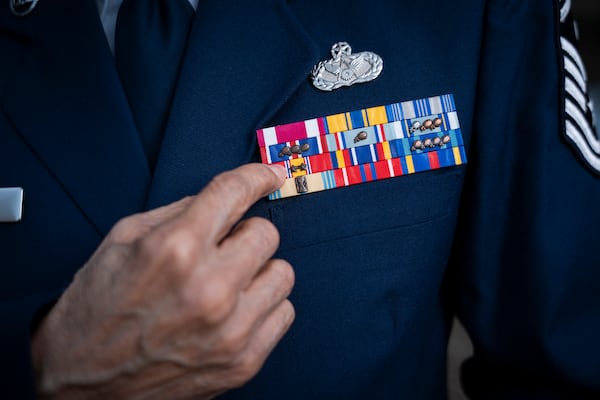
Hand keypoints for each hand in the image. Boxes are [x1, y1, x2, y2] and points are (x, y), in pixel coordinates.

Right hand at [31, 163, 292, 399]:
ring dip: (258, 272)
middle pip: (267, 233)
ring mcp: (230, 330)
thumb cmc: (96, 310)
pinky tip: (235, 311)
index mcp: (175, 249)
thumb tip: (224, 199)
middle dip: (244, 233)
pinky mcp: (243, 362)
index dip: (257, 176)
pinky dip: (263, 307)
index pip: (234, 193)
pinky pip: (284, 313)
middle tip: (222, 248)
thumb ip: (178, 213)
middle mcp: (209, 289)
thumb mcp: (122, 242)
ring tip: (228, 283)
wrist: (80, 387)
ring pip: (283, 273)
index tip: (270, 174)